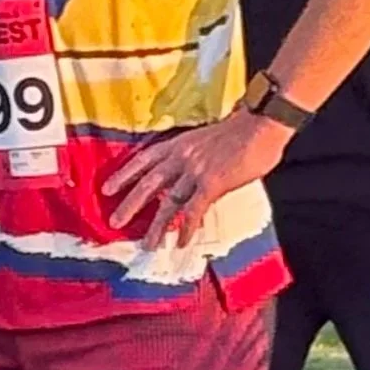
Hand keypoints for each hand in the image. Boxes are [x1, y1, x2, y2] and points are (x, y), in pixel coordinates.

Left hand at [101, 108, 288, 250]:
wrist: (261, 124)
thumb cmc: (242, 130)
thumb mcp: (207, 139)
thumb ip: (195, 156)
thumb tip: (192, 174)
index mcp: (179, 143)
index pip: (144, 159)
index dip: (124, 174)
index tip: (107, 188)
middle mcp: (182, 156)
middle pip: (149, 183)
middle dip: (130, 204)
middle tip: (114, 222)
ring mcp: (195, 170)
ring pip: (169, 202)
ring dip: (158, 226)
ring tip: (148, 244)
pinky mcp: (212, 183)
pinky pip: (194, 210)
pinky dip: (187, 228)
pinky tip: (182, 242)